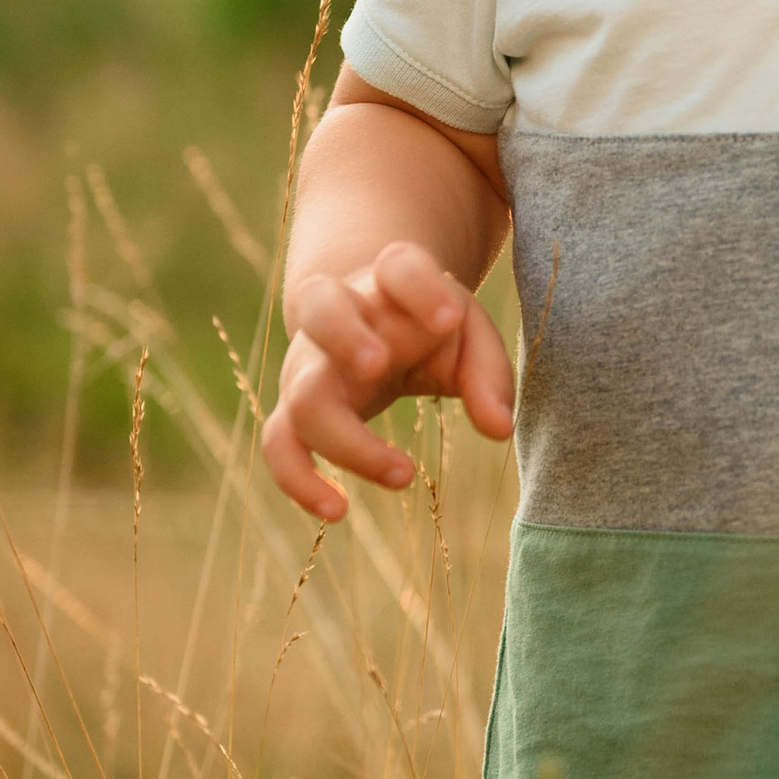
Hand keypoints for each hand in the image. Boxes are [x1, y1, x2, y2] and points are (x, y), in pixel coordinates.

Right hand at [263, 240, 516, 522]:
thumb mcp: (467, 334)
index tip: (449, 317)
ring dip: (343, 435)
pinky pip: (279, 444)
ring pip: (301, 392)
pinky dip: (298, 480)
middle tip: (379, 366)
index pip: (399, 266)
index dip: (420, 287)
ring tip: (403, 473)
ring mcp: (310, 362)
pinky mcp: (296, 409)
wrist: (368, 319)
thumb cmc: (427, 326)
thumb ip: (488, 374)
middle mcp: (338, 315)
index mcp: (390, 283)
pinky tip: (337, 512)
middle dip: (345, 337)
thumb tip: (499, 429)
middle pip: (322, 310)